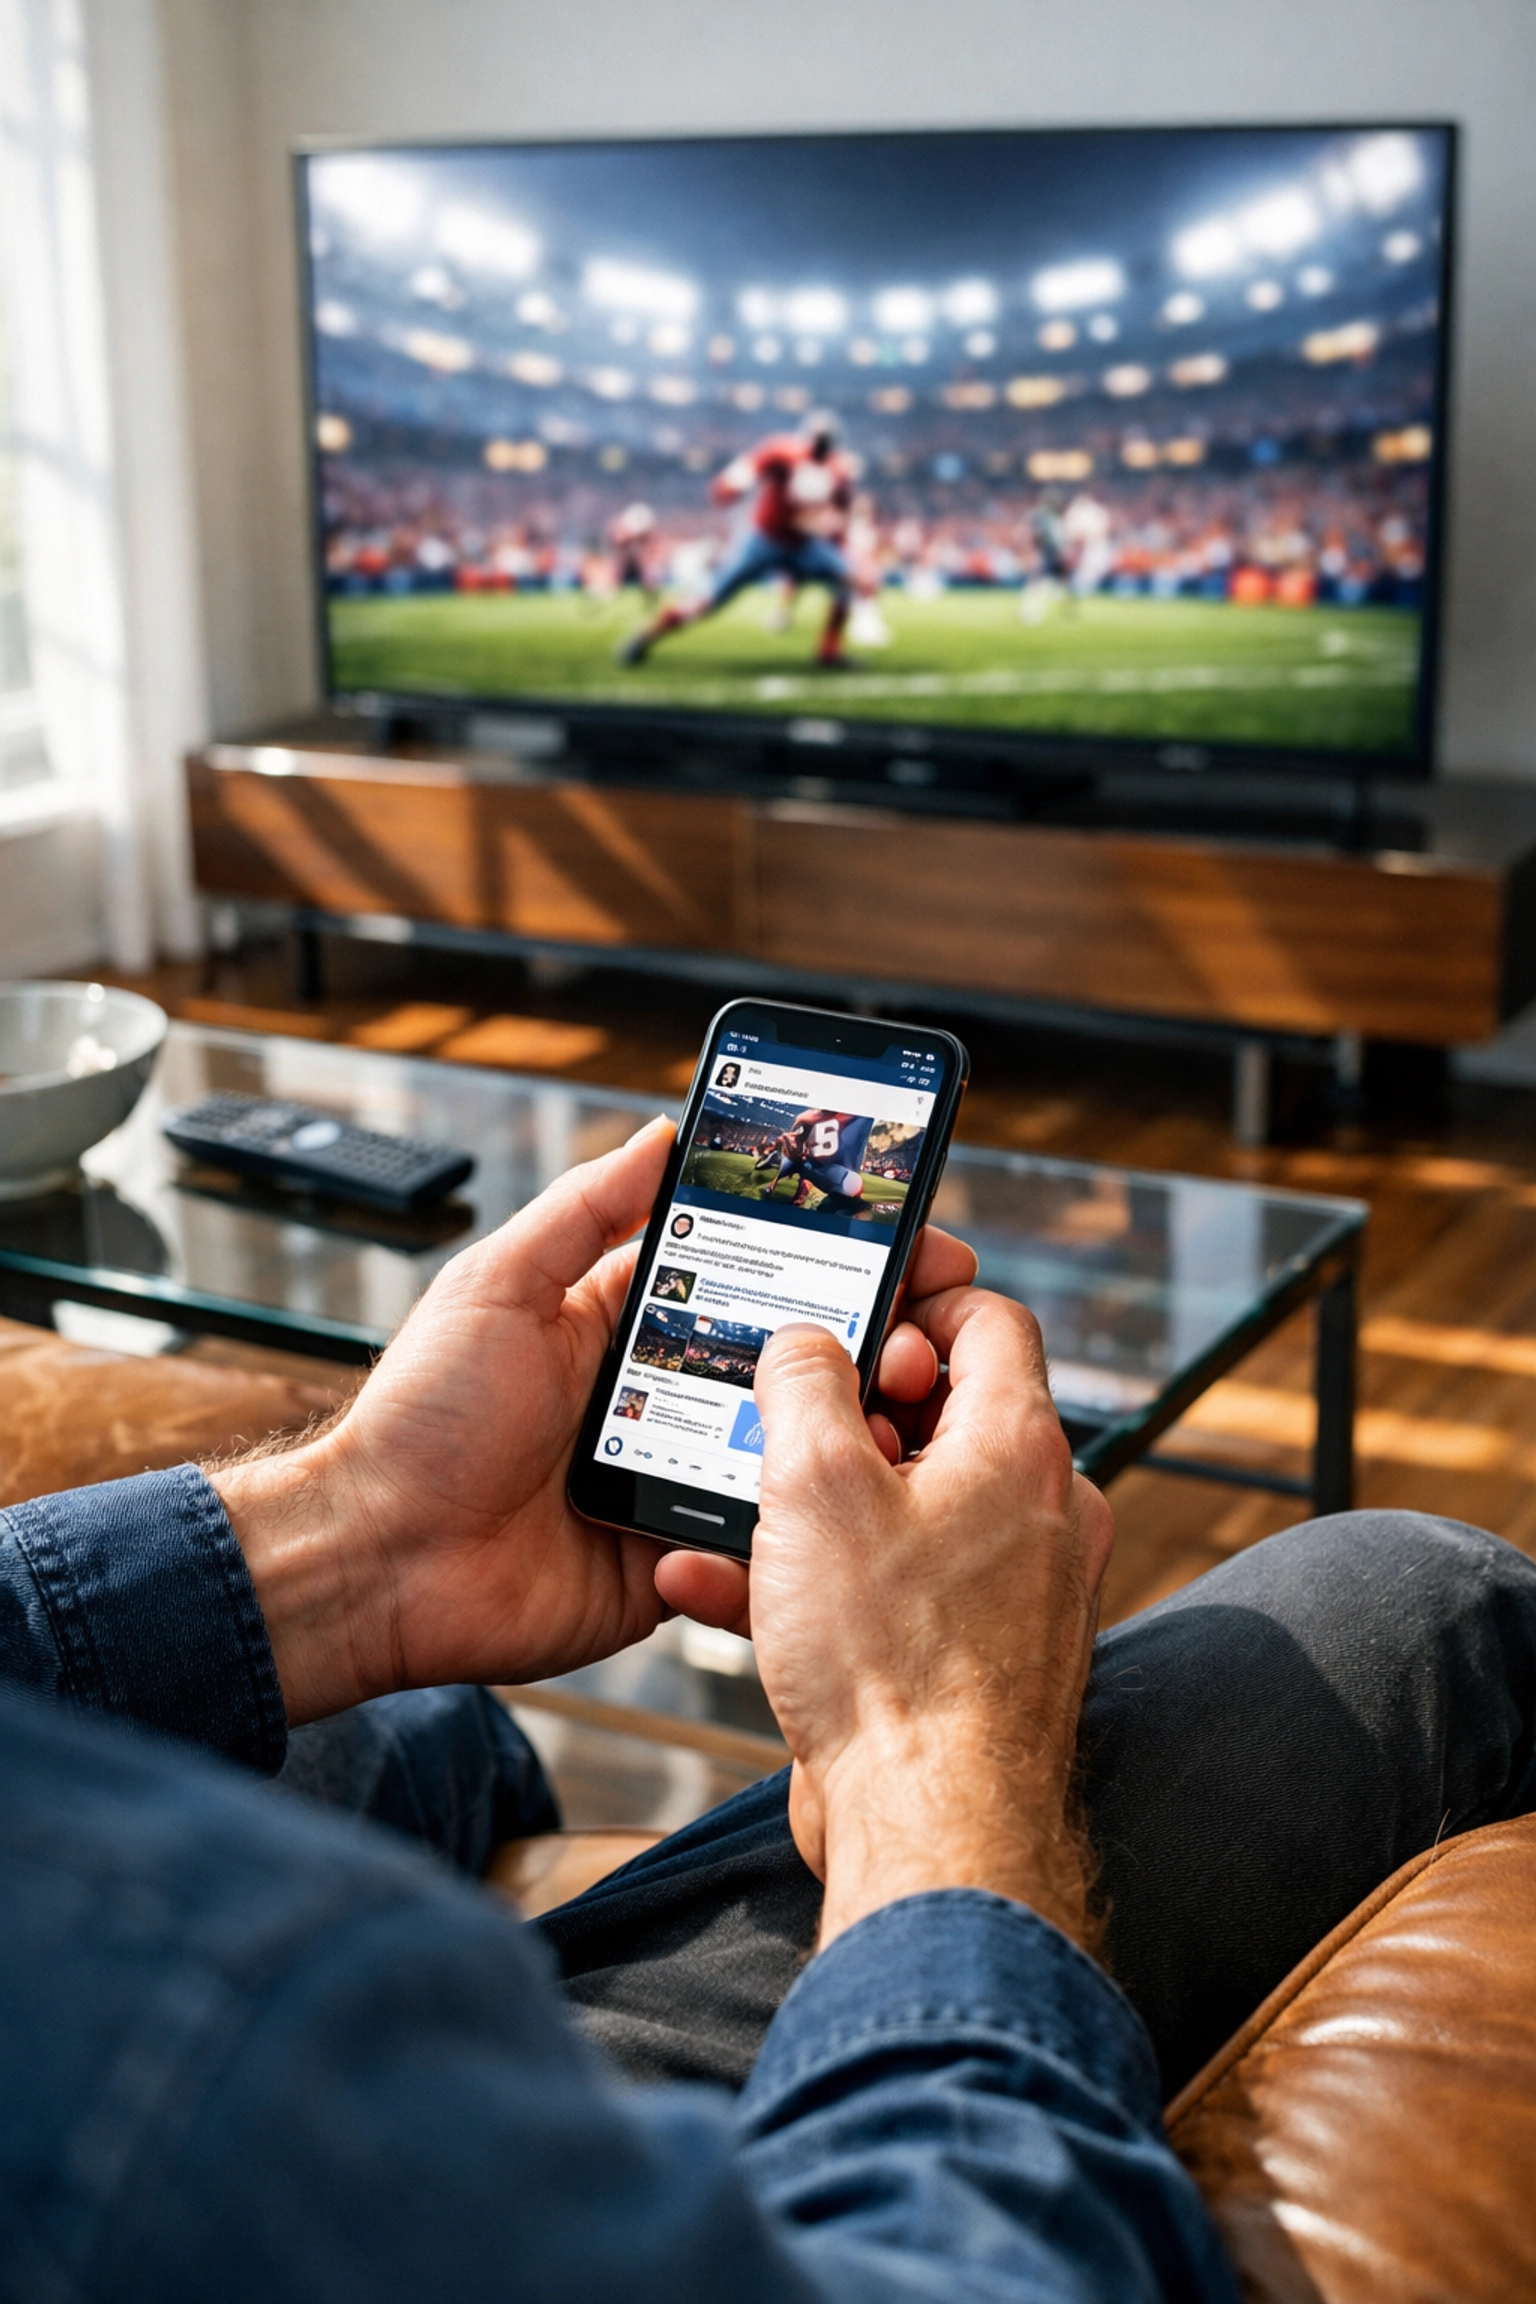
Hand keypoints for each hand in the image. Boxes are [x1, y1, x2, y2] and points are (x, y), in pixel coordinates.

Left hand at [213, 1111, 978, 1730]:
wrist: (382, 1562)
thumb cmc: (423, 1420)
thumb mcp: (499, 1286)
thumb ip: (582, 1211)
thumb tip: (662, 1132)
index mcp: (625, 1327)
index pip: (749, 1278)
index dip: (825, 1258)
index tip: (903, 1233)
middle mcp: (664, 1402)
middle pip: (789, 1364)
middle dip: (864, 1344)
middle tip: (927, 1329)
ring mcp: (676, 1482)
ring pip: (791, 1452)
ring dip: (844, 1432)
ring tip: (901, 1408)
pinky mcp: (677, 1561)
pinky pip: (758, 1543)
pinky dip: (799, 1525)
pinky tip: (843, 1498)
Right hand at [732, 1294, 1114, 1949]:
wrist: (929, 1830)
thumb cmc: (892, 1661)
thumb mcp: (815, 1485)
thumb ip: (805, 1386)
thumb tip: (803, 1343)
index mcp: (1020, 1448)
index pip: (989, 1321)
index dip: (918, 1298)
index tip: (853, 1308)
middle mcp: (1038, 1513)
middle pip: (942, 1414)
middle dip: (847, 1412)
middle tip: (783, 1418)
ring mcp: (1012, 1591)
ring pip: (904, 1509)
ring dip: (813, 1503)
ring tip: (733, 1507)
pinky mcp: (972, 1659)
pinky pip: (892, 1590)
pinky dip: (819, 1580)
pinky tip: (723, 1590)